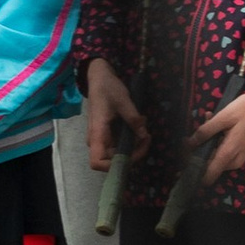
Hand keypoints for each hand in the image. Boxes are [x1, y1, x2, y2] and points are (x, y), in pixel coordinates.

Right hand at [85, 55, 142, 172]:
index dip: (112, 166)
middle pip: (113, 160)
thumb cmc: (107, 89)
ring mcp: (103, 137)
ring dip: (135, 146)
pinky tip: (140, 127)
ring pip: (119, 153)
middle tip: (147, 138)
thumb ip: (133, 120)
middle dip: (133, 153)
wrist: (100, 78)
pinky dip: (132, 139)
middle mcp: (98, 139)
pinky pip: (121, 144)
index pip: (97, 162)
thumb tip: (144, 136)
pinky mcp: (109, 134)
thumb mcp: (123, 102)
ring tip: (145, 130)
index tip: (131, 156)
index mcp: (97, 133)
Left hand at [192, 85, 244, 181]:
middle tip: (200, 126)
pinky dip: (217, 140)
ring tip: (209, 119)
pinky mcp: (241, 153)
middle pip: (208, 163)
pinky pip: (223, 151)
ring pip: (214, 156)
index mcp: (228, 154)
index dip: (193, 168)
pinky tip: (217, 122)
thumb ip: (205, 132)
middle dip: (200, 147)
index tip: (185, 155)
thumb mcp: (223, 117)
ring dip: (208, 140)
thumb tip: (189, 144)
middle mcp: (233, 162)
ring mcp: (238, 158)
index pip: (207, 175)